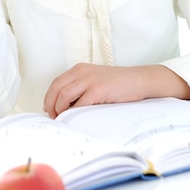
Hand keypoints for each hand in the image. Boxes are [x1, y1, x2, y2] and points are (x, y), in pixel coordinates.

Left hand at [43, 63, 189, 117]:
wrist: (140, 80)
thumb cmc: (119, 84)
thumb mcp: (95, 80)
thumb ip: (81, 88)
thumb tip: (64, 106)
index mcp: (79, 69)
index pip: (56, 83)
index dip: (49, 98)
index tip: (50, 110)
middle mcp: (82, 72)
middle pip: (56, 89)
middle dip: (52, 106)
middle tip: (55, 118)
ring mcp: (90, 80)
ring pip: (63, 96)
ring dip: (60, 110)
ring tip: (64, 120)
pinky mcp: (98, 90)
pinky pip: (79, 104)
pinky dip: (74, 113)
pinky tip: (76, 120)